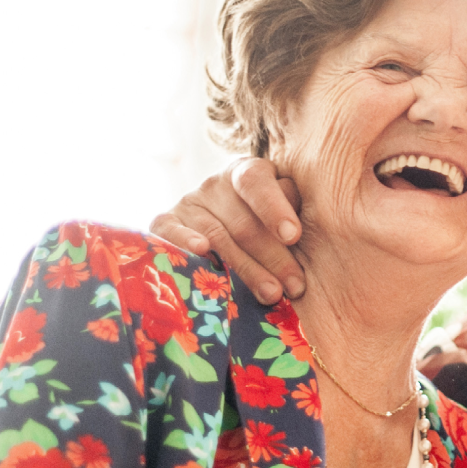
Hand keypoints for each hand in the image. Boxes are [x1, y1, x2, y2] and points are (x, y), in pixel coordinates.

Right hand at [151, 158, 304, 303]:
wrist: (216, 224)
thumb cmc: (267, 226)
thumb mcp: (284, 213)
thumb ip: (294, 215)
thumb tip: (302, 237)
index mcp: (247, 173)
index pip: (256, 182)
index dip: (274, 208)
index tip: (293, 236)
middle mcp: (215, 184)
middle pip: (243, 222)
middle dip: (274, 258)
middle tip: (295, 286)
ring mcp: (189, 203)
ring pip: (217, 236)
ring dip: (247, 269)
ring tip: (272, 294)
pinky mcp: (165, 222)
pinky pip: (170, 232)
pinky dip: (185, 241)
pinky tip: (202, 252)